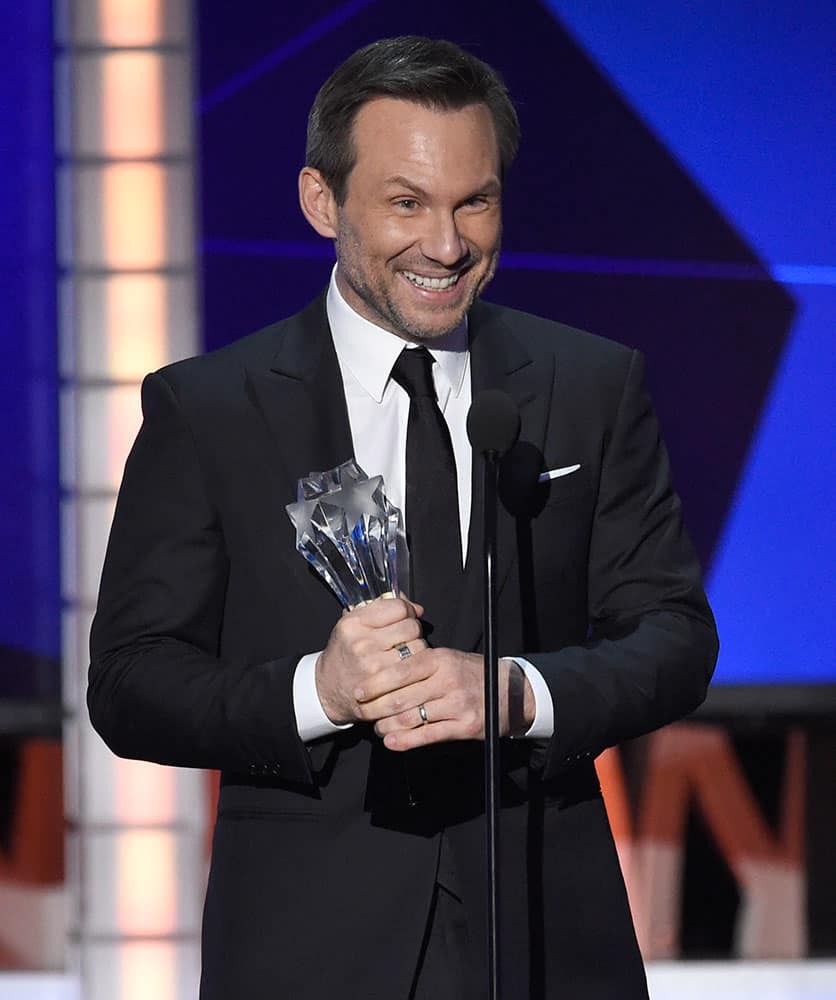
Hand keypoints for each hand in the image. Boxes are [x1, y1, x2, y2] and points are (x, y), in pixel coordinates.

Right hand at [315, 596, 425, 724]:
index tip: (406, 617)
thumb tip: (416, 608)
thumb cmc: (345, 653)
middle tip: (404, 638)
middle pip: (412, 627)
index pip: (399, 608)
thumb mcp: (354, 624)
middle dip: (414, 632)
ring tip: (404, 655)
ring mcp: (373, 666)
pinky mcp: (383, 686)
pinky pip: (416, 671)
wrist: (328, 688)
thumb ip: (383, 609)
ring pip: (419, 649)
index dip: (407, 611)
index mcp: (354, 623)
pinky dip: (418, 669)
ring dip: (418, 651)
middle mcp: (362, 644)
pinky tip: (408, 670)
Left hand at [358, 651, 535, 750]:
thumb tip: (382, 673)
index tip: (359, 691)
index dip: (375, 683)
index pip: (400, 670)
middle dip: (376, 708)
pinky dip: (405, 741)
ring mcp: (457, 704)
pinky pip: (427, 735)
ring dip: (388, 726)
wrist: (510, 690)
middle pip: (401, 697)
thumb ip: (420, 664)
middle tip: (363, 712)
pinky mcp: (464, 726)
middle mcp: (447, 680)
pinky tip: (392, 742)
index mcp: (440, 659)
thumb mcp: (447, 659)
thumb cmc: (471, 673)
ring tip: (378, 728)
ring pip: (411, 718)